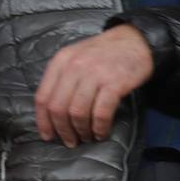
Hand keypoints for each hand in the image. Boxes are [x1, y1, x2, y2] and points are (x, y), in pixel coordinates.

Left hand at [35, 25, 152, 146]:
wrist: (136, 39)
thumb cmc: (105, 52)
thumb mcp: (77, 57)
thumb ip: (63, 78)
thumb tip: (53, 113)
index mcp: (61, 61)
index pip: (43, 97)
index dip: (44, 121)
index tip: (48, 135)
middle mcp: (74, 66)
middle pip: (58, 108)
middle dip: (63, 130)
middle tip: (71, 141)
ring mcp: (94, 74)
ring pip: (77, 113)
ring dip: (81, 131)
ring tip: (87, 137)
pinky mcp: (114, 83)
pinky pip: (101, 113)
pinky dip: (100, 128)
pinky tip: (102, 132)